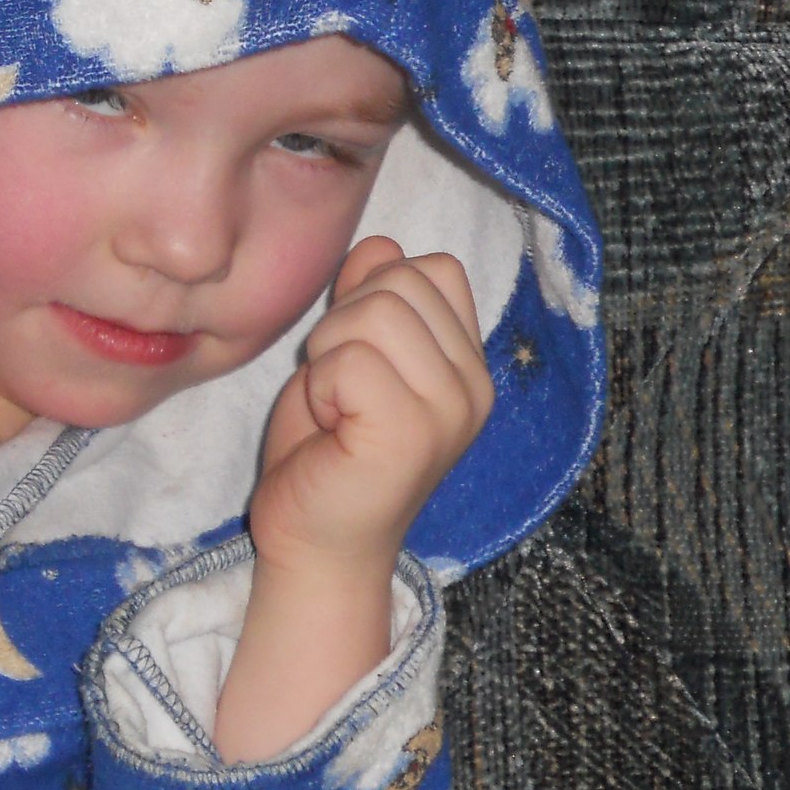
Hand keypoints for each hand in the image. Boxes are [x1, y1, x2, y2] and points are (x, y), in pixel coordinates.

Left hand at [248, 235, 494, 583]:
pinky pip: (350, 359)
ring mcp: (449, 410)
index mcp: (468, 363)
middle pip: (402, 279)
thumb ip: (368, 298)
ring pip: (375, 312)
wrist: (315, 544)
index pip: (435, 268)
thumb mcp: (348, 355)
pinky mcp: (411, 433)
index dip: (376, 291)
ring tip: (335, 408)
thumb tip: (379, 245)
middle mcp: (474, 385)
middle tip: (339, 388)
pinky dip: (321, 386)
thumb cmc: (328, 454)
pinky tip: (330, 428)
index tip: (355, 355)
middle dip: (345, 321)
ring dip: (329, 354)